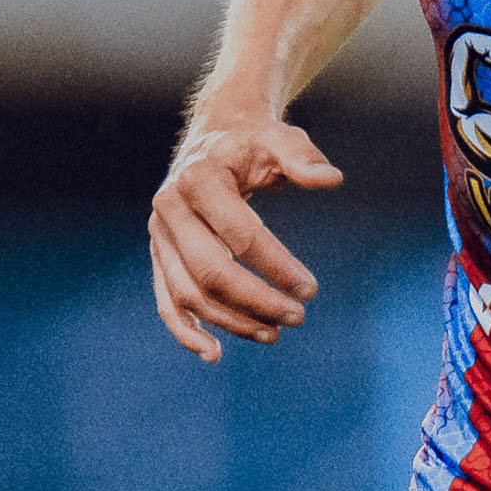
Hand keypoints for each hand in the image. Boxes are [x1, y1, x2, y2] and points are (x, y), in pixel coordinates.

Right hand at [149, 115, 342, 359]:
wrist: (214, 138)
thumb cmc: (253, 142)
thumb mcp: (279, 139)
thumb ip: (303, 158)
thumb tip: (331, 178)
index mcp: (199, 179)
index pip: (240, 234)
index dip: (276, 265)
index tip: (311, 289)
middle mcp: (170, 208)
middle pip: (210, 270)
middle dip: (254, 301)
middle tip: (297, 318)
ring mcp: (159, 235)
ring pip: (188, 292)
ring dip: (229, 321)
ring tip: (273, 334)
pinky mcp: (160, 255)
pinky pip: (166, 300)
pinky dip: (185, 330)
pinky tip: (214, 352)